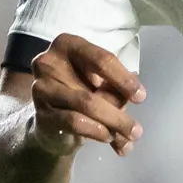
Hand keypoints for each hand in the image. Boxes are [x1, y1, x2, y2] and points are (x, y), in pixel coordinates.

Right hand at [29, 35, 146, 155]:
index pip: (102, 59)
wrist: (52, 119)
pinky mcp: (41, 113)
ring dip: (112, 123)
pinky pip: (74, 122)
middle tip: (137, 130)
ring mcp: (42, 88)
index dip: (124, 80)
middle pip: (94, 88)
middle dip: (119, 112)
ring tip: (129, 137)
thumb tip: (136, 94)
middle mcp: (49, 62)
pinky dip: (97, 131)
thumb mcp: (101, 83)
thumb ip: (116, 88)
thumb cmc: (81, 90)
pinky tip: (109, 137)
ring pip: (86, 105)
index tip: (141, 97)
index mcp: (68, 45)